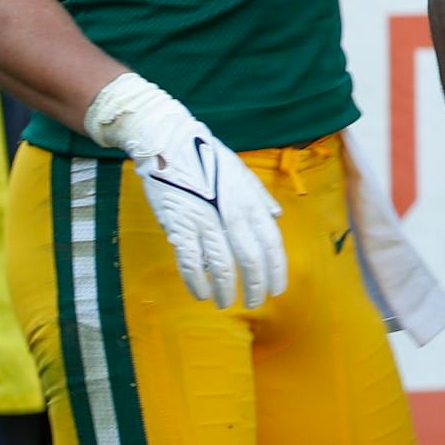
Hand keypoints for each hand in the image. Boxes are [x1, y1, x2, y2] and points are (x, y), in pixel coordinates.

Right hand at [84, 74, 286, 308]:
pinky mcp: (178, 224)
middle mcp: (232, 212)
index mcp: (250, 201)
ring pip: (222, 265)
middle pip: (251, 259)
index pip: (272, 243)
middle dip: (255, 286)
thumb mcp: (240, 172)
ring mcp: (205, 220)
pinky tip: (201, 294)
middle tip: (254, 303)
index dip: (277, 270)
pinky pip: (190, 262)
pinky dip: (197, 282)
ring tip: (227, 303)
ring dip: (226, 289)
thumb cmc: (206, 157)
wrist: (167, 141)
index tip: (278, 290)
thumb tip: (277, 217)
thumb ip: (260, 197)